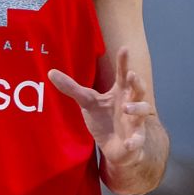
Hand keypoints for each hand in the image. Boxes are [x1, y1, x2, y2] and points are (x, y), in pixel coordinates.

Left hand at [48, 47, 153, 169]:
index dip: (123, 62)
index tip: (124, 48)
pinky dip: (135, 141)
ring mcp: (135, 121)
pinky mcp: (135, 139)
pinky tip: (128, 143)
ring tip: (126, 108)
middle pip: (138, 90)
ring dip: (137, 108)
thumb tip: (50, 72)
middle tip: (131, 75)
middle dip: (137, 82)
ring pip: (143, 111)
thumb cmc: (104, 119)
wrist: (113, 146)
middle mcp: (131, 103)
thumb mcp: (87, 102)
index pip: (122, 75)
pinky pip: (138, 139)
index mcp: (120, 92)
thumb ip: (71, 88)